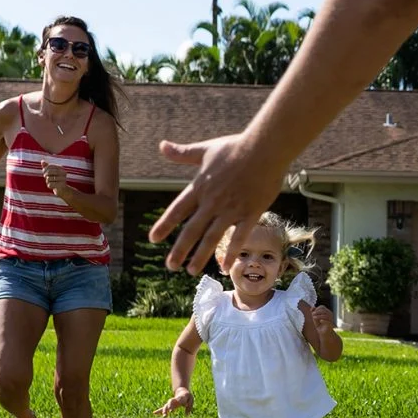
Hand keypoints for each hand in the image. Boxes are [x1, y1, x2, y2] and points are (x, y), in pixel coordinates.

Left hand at [42, 162, 71, 199]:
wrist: (62, 189)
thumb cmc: (55, 178)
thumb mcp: (51, 172)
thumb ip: (46, 166)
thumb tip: (42, 161)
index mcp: (61, 168)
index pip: (50, 166)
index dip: (45, 168)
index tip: (43, 171)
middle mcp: (63, 173)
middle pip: (49, 172)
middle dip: (45, 174)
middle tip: (45, 177)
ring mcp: (63, 179)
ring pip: (49, 179)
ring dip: (47, 181)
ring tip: (50, 182)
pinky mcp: (61, 186)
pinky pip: (50, 185)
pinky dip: (49, 186)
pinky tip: (52, 186)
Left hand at [150, 133, 289, 274]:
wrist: (264, 149)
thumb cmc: (235, 147)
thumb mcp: (205, 149)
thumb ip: (182, 153)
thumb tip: (161, 145)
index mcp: (200, 187)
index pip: (177, 210)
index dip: (165, 225)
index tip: (153, 239)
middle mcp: (212, 202)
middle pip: (192, 230)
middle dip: (180, 250)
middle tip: (170, 266)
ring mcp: (231, 209)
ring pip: (212, 238)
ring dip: (200, 256)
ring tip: (191, 271)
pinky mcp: (250, 213)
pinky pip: (239, 237)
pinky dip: (230, 253)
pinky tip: (225, 267)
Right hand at [155, 387, 193, 417]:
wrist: (181, 391)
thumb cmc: (187, 396)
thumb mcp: (191, 400)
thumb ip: (189, 407)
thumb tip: (186, 416)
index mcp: (180, 398)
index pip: (178, 400)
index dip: (177, 403)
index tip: (174, 409)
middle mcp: (174, 400)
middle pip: (170, 402)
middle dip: (170, 406)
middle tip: (170, 411)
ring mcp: (171, 402)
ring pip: (166, 405)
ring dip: (165, 410)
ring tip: (164, 416)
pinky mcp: (169, 405)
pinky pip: (163, 408)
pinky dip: (159, 410)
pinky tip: (154, 413)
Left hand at [298, 300, 335, 348]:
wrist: (324, 335)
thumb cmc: (320, 326)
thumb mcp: (315, 319)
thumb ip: (314, 313)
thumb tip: (312, 307)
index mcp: (326, 312)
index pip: (322, 307)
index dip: (316, 308)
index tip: (311, 311)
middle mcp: (330, 315)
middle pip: (324, 310)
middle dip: (317, 311)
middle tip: (312, 315)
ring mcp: (331, 320)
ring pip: (326, 315)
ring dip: (319, 316)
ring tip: (314, 318)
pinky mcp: (331, 326)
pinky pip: (328, 322)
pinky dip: (324, 320)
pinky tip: (320, 321)